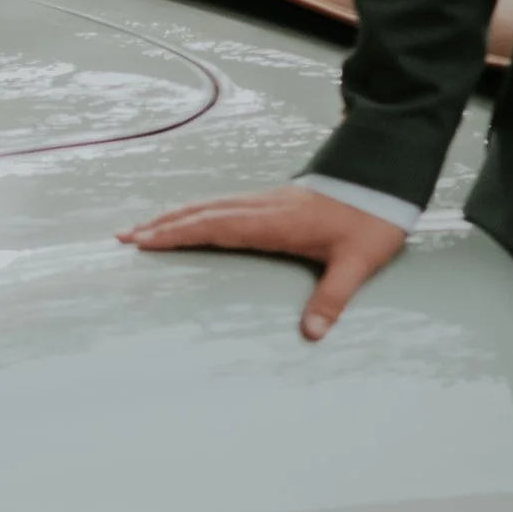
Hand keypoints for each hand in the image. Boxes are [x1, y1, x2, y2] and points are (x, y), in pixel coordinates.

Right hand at [119, 187, 407, 340]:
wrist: (387, 177)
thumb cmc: (372, 219)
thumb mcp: (357, 263)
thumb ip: (332, 298)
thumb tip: (312, 334)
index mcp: (275, 223)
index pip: (216, 227)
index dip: (179, 234)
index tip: (144, 241)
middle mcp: (264, 208)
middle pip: (203, 214)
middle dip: (163, 225)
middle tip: (125, 236)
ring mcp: (268, 201)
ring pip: (212, 205)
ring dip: (176, 216)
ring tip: (145, 226)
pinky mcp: (276, 200)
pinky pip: (226, 204)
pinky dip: (199, 211)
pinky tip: (192, 217)